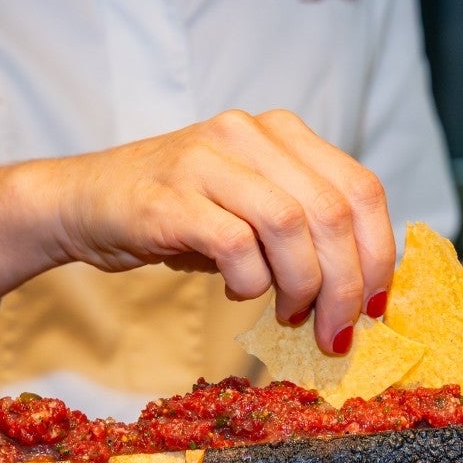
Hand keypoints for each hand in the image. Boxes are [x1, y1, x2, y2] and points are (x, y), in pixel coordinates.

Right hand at [0, 109, 395, 356]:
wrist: (84, 201)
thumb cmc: (176, 212)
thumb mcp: (251, 206)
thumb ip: (303, 230)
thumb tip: (360, 293)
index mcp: (282, 132)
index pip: (361, 189)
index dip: (378, 254)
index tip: (375, 306)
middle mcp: (248, 133)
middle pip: (331, 212)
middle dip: (345, 285)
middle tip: (336, 331)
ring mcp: (207, 160)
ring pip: (291, 226)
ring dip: (303, 287)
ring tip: (291, 317)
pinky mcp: (169, 197)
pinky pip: (236, 245)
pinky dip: (251, 283)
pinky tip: (242, 296)